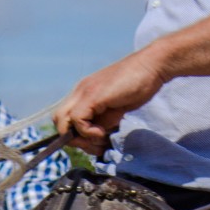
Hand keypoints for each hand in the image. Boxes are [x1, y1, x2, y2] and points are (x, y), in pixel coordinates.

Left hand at [52, 48, 167, 156]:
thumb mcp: (116, 109)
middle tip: (95, 142)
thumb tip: (95, 138)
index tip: (94, 142)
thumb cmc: (138, 86)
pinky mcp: (92, 96)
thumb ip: (103, 122)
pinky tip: (103, 132)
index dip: (74, 135)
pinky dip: (87, 132)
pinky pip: (77, 120)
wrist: (152, 66)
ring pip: (62, 121)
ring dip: (80, 138)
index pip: (64, 118)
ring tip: (101, 137)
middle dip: (73, 139)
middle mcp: (79, 92)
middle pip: (58, 120)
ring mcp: (84, 92)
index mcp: (84, 94)